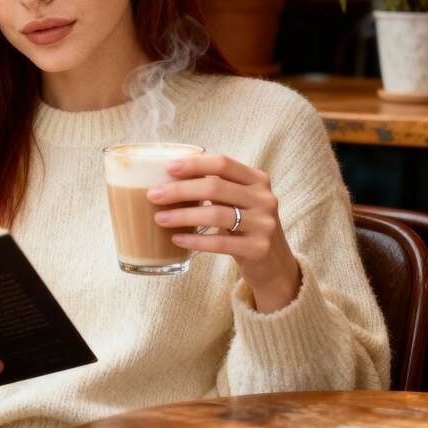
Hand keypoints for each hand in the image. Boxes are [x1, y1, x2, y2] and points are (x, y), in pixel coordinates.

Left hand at [146, 153, 301, 312]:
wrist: (274, 264)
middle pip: (215, 187)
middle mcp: (264, 198)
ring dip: (183, 215)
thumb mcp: (239, 200)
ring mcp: (264, 224)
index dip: (195, 164)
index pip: (223, 164)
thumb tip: (169, 178)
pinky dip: (195, 240)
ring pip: (216, 214)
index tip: (168, 168)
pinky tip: (177, 239)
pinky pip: (221, 242)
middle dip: (180, 190)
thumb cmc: (246, 225)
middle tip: (153, 195)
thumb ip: (217, 187)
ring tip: (159, 218)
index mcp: (257, 179)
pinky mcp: (258, 248)